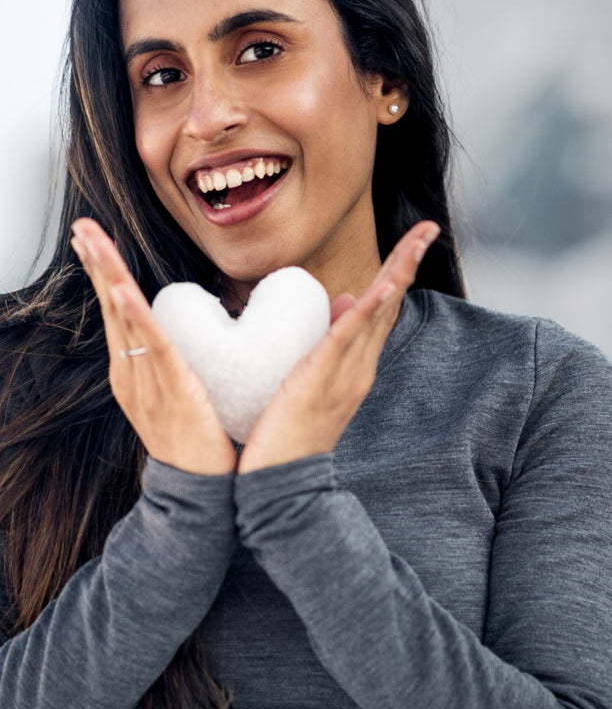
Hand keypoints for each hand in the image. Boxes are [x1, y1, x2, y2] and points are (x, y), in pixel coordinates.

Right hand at [71, 218, 236, 475]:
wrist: (199, 491)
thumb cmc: (196, 440)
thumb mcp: (178, 391)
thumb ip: (176, 360)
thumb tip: (191, 329)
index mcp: (131, 370)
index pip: (114, 311)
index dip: (104, 273)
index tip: (91, 240)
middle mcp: (129, 373)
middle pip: (110, 307)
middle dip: (97, 264)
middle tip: (82, 226)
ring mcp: (145, 382)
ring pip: (123, 318)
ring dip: (109, 275)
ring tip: (93, 241)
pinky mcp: (170, 390)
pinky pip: (151, 347)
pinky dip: (134, 316)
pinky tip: (122, 289)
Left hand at [238, 221, 440, 472]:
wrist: (282, 483)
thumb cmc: (289, 431)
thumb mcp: (311, 377)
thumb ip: (328, 342)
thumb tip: (342, 300)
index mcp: (355, 364)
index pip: (381, 309)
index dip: (397, 272)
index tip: (414, 239)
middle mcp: (359, 367)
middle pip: (388, 305)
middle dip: (407, 262)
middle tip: (426, 226)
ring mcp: (346, 374)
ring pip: (377, 314)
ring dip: (397, 274)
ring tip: (417, 239)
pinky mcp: (322, 380)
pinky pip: (350, 339)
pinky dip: (370, 310)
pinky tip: (385, 286)